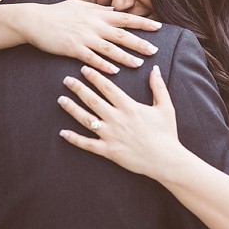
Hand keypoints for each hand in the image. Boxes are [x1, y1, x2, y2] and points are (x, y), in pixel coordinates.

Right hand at [21, 0, 161, 73]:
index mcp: (96, 15)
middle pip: (121, 35)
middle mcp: (93, 26)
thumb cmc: (57, 13)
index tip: (158, 27)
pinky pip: (92, 59)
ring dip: (125, 57)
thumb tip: (115, 10)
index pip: (125, 18)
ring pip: (109, 49)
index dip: (142, 23)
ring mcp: (83, 37)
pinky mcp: (73, 48)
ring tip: (139, 64)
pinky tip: (114, 72)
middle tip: (155, 51)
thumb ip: (98, 10)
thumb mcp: (80, 6)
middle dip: (139, 43)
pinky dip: (104, 65)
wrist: (35, 20)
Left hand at [57, 64, 183, 179]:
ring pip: (86, 119)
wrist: (167, 160)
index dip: (94, 77)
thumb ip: (158, 87)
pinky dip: (74, 139)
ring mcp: (111, 135)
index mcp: (129, 107)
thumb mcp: (165, 107)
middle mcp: (117, 119)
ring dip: (72, 109)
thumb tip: (155, 68)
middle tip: (66, 80)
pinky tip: (62, 132)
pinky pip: (87, 144)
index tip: (83, 69)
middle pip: (92, 100)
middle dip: (78, 88)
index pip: (107, 88)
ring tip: (61, 100)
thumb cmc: (167, 133)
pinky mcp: (108, 151)